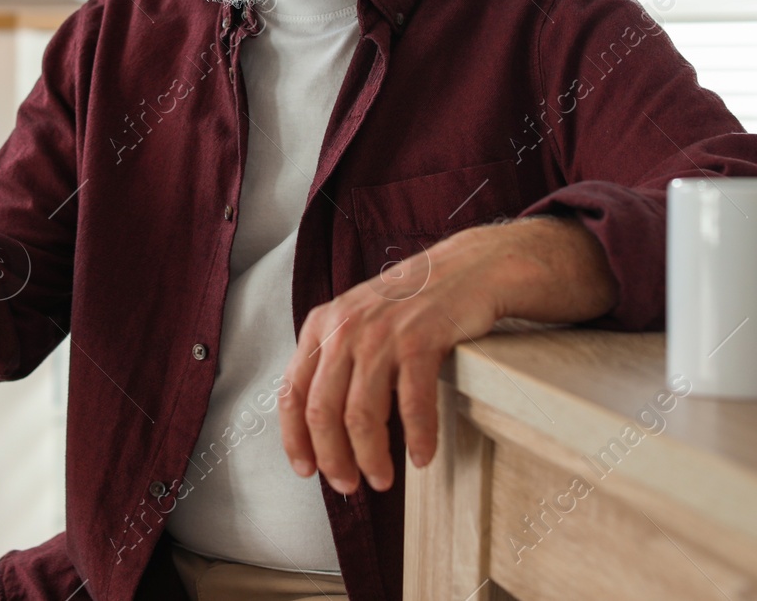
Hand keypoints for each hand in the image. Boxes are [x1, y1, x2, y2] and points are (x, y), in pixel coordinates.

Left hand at [277, 216, 617, 494]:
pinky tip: (422, 457)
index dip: (295, 439)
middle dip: (333, 459)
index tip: (307, 471)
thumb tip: (318, 427)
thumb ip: (332, 360)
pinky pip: (412, 405)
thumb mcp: (355, 322)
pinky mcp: (420, 340)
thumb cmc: (411, 306)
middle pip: (322, 411)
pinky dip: (417, 438)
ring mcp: (381, 334)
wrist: (465, 270)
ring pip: (361, 415)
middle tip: (349, 486)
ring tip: (382, 479)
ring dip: (370, 458)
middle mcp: (344, 328)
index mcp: (321, 325)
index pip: (291, 393)